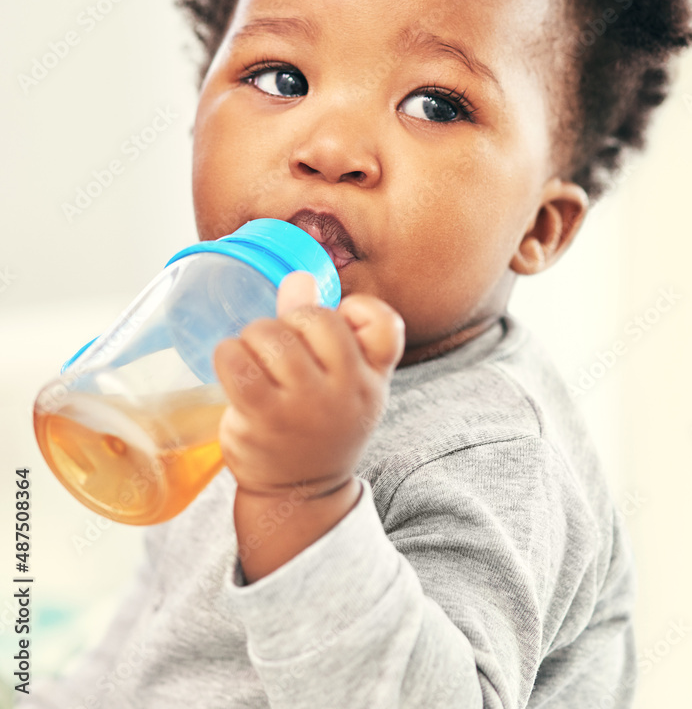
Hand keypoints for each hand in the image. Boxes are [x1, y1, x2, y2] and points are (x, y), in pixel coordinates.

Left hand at [213, 271, 405, 498]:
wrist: (300, 494)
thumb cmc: (321, 424)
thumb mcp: (341, 379)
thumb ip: (325, 326)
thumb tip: (298, 278)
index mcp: (372, 376)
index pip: (384, 322)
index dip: (357, 309)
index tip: (340, 322)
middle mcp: (346, 390)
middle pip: (315, 318)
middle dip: (289, 321)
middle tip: (283, 345)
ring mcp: (304, 405)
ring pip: (270, 334)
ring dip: (254, 337)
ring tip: (255, 358)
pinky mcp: (262, 418)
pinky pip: (236, 361)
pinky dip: (228, 354)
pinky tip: (234, 367)